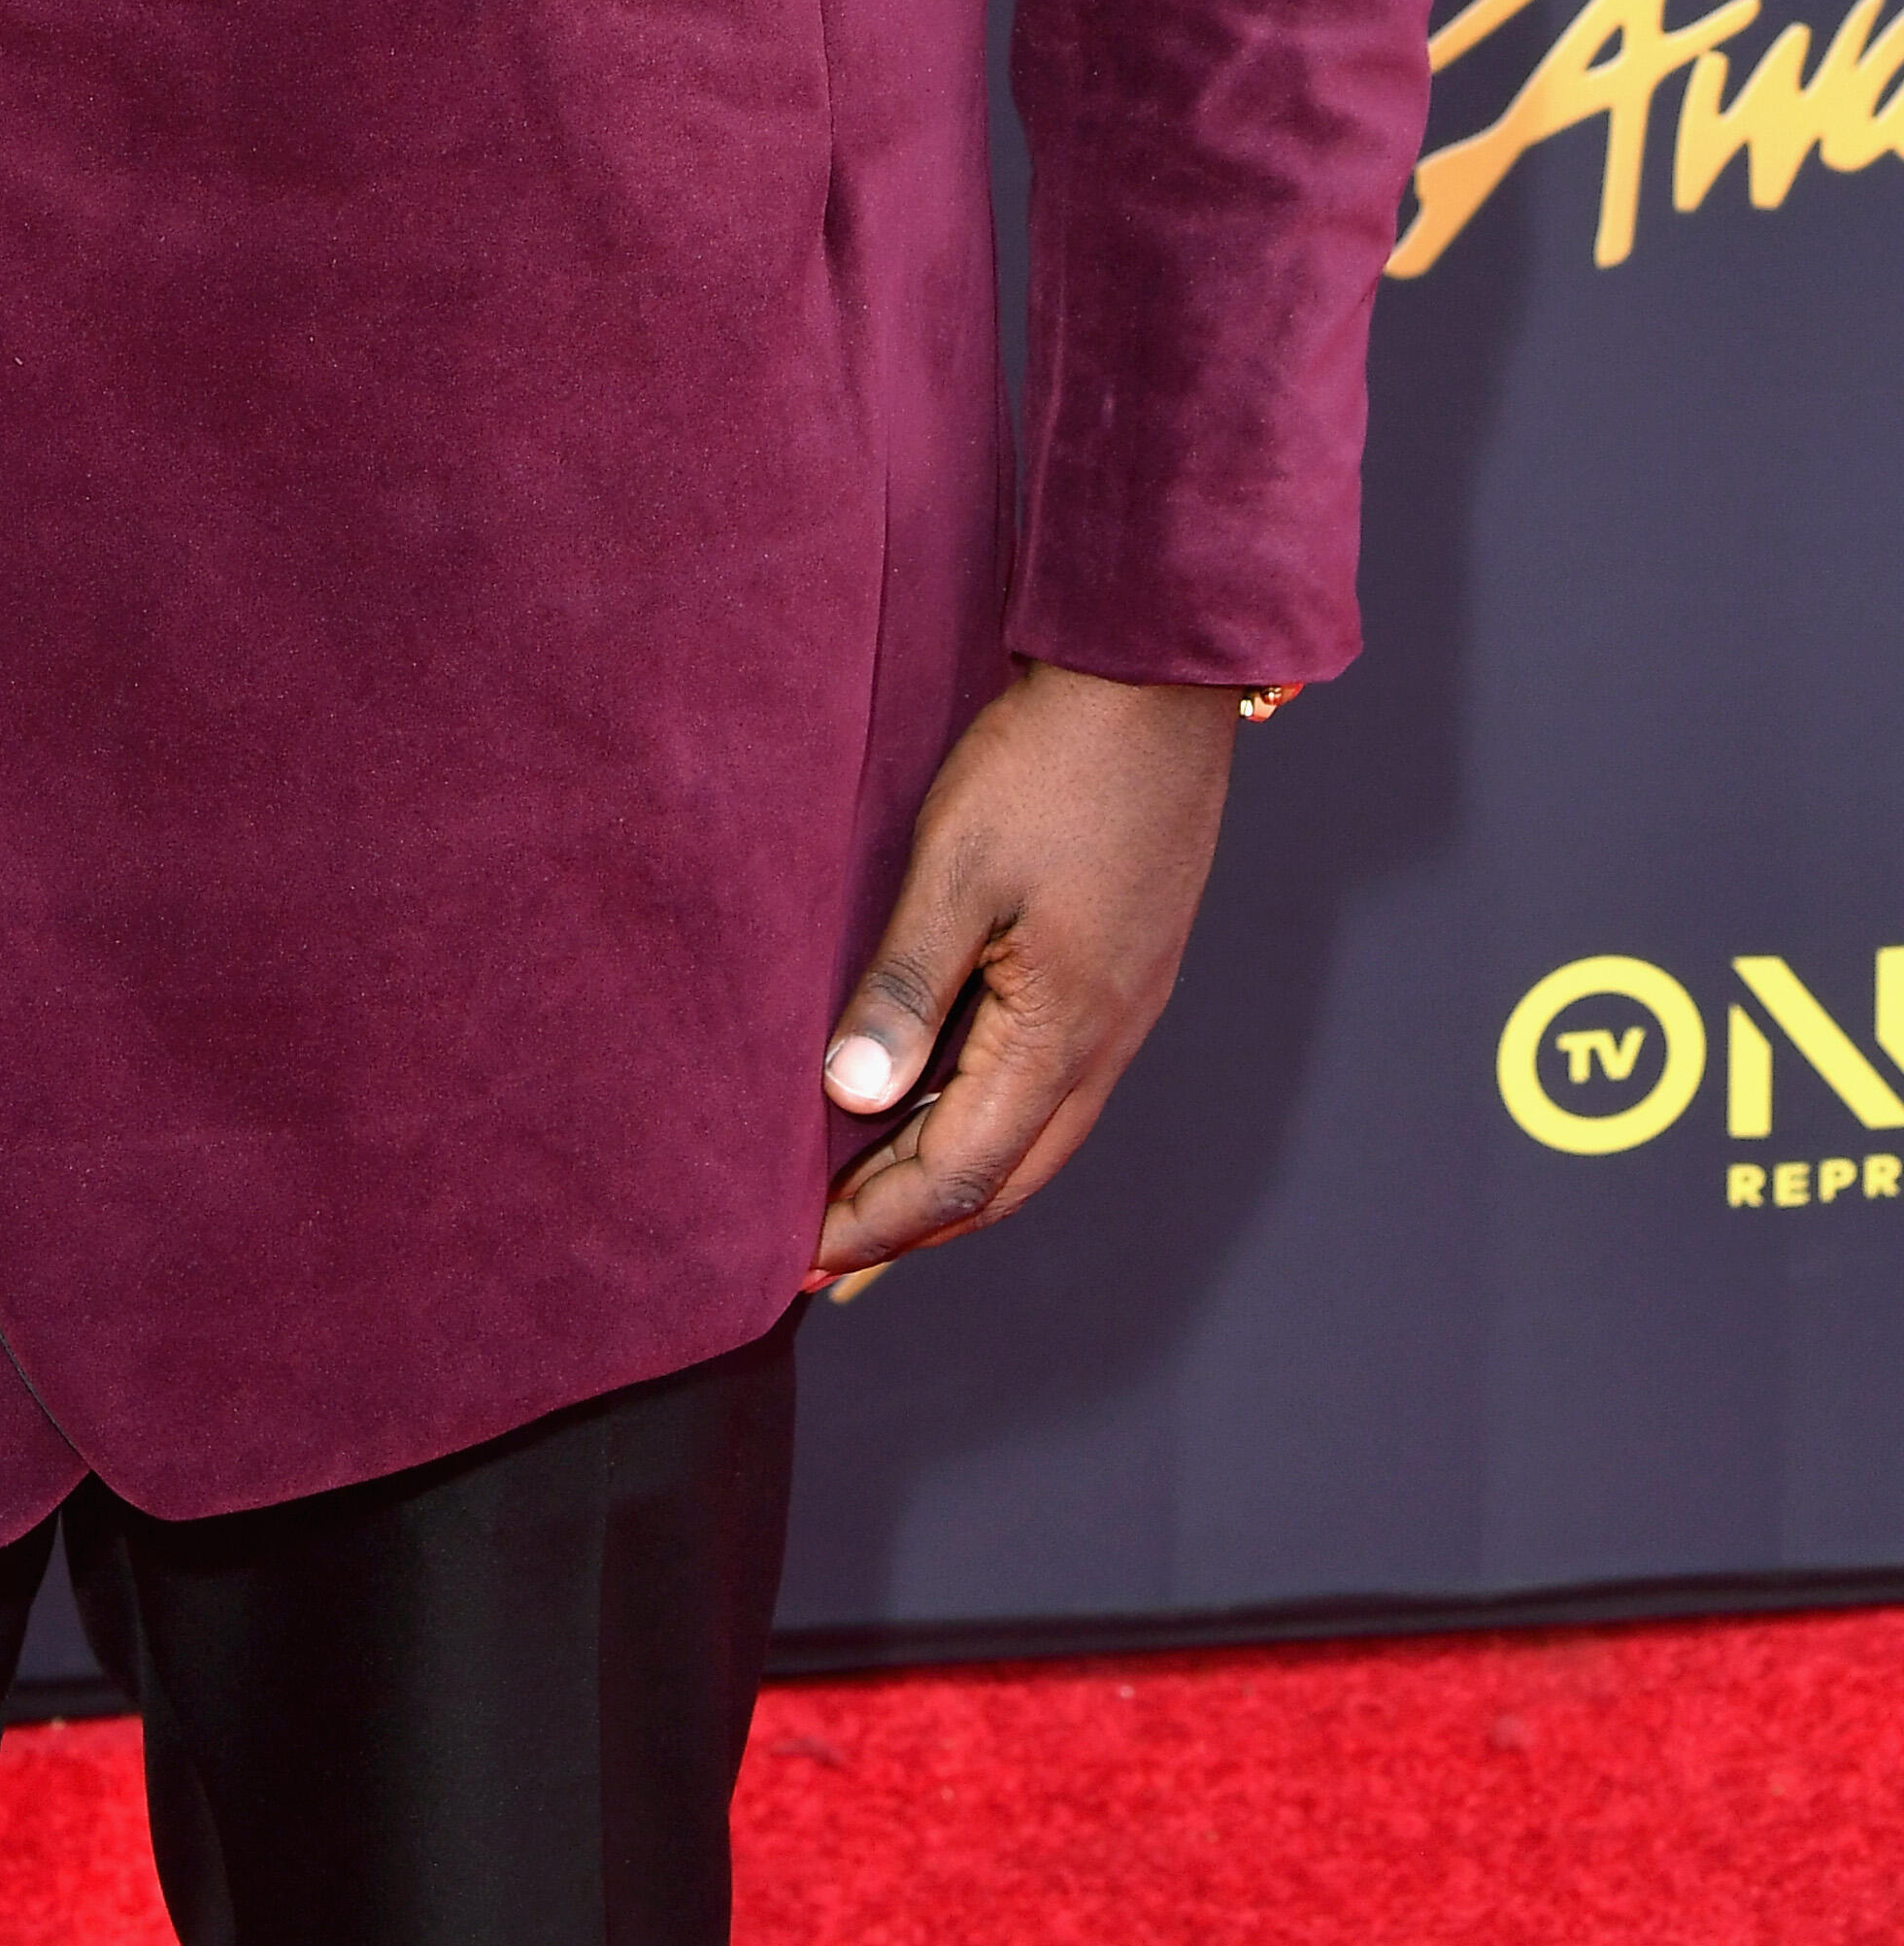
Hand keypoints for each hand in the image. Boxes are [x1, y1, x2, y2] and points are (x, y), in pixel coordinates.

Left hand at [808, 661, 1238, 1285]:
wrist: (1154, 685)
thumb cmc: (1049, 765)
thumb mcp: (958, 870)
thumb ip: (905, 989)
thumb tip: (846, 1097)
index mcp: (1063, 1033)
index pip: (957, 1173)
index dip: (876, 1222)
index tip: (797, 1258)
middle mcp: (1104, 1043)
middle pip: (1002, 1179)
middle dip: (913, 1228)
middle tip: (830, 1267)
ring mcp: (1122, 1009)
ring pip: (1032, 1137)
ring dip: (951, 1178)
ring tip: (878, 1207)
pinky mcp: (1122, 971)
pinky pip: (1048, 1084)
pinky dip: (984, 1116)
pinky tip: (942, 1099)